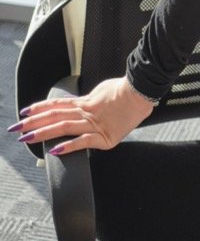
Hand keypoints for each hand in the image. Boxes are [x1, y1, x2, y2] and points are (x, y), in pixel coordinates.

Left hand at [8, 76, 155, 154]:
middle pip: (55, 116)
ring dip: (43, 133)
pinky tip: (55, 150)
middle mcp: (86, 112)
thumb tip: (85, 104)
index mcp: (86, 102)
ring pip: (64, 127)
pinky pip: (83, 141)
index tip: (25, 113)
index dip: (40, 108)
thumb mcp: (103, 91)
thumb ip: (91, 100)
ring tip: (27, 138)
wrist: (141, 91)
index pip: (57, 105)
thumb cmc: (126, 90)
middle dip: (33, 123)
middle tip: (16, 129)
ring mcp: (94, 124)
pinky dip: (69, 146)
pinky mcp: (105, 136)